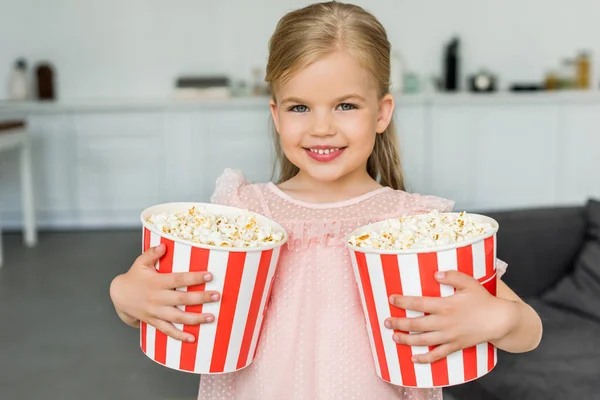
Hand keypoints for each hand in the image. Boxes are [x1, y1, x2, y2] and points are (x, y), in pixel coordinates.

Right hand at [109, 243, 219, 341]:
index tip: (209, 276)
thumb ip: (152, 253)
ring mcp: (156, 312)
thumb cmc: (134, 277)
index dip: (194, 278)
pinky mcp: (154, 321)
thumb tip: (164, 245)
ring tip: (211, 318)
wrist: (118, 296)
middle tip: (217, 296)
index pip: (178, 279)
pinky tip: (193, 338)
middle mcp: (157, 298)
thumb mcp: (140, 263)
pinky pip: (168, 331)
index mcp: (156, 282)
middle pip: (182, 299)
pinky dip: (179, 336)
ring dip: (196, 319)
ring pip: (178, 317)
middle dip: (201, 298)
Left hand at [385, 270, 516, 363]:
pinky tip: (414, 359)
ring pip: (423, 341)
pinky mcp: (455, 346)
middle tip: (386, 322)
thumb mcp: (469, 282)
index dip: (402, 301)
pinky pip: (437, 355)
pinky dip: (425, 359)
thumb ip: (452, 276)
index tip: (391, 299)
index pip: (418, 303)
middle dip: (399, 323)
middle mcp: (444, 322)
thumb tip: (435, 274)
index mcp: (445, 305)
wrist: (500, 320)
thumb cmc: (483, 299)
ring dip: (406, 340)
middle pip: (416, 324)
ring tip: (394, 337)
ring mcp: (449, 336)